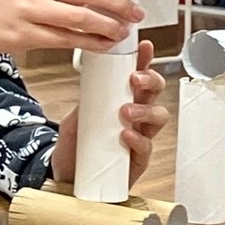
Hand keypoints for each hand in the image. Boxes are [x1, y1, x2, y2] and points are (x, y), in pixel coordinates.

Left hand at [49, 41, 167, 186]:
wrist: (66, 176)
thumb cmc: (76, 145)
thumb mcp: (76, 118)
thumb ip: (85, 103)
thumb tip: (91, 82)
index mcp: (122, 100)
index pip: (138, 76)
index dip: (144, 61)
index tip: (143, 47)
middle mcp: (136, 116)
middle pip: (156, 92)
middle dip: (150, 81)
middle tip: (134, 79)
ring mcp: (140, 137)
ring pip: (159, 117)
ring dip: (145, 110)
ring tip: (127, 111)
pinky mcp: (137, 160)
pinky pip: (146, 147)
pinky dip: (138, 139)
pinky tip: (127, 135)